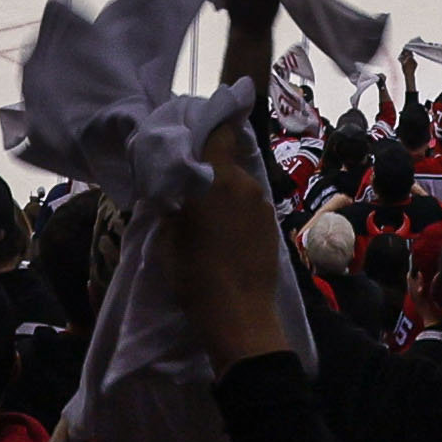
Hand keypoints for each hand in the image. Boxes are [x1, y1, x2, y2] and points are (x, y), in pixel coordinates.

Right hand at [164, 119, 296, 370]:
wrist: (240, 317)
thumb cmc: (195, 277)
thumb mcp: (168, 240)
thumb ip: (171, 207)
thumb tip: (172, 192)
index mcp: (217, 179)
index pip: (219, 131)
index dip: (209, 125)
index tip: (194, 129)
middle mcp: (245, 183)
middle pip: (228, 160)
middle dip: (211, 166)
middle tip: (190, 183)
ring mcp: (264, 204)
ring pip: (240, 185)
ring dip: (224, 192)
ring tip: (207, 215)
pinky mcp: (273, 225)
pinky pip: (250, 205)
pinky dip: (237, 210)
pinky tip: (226, 233)